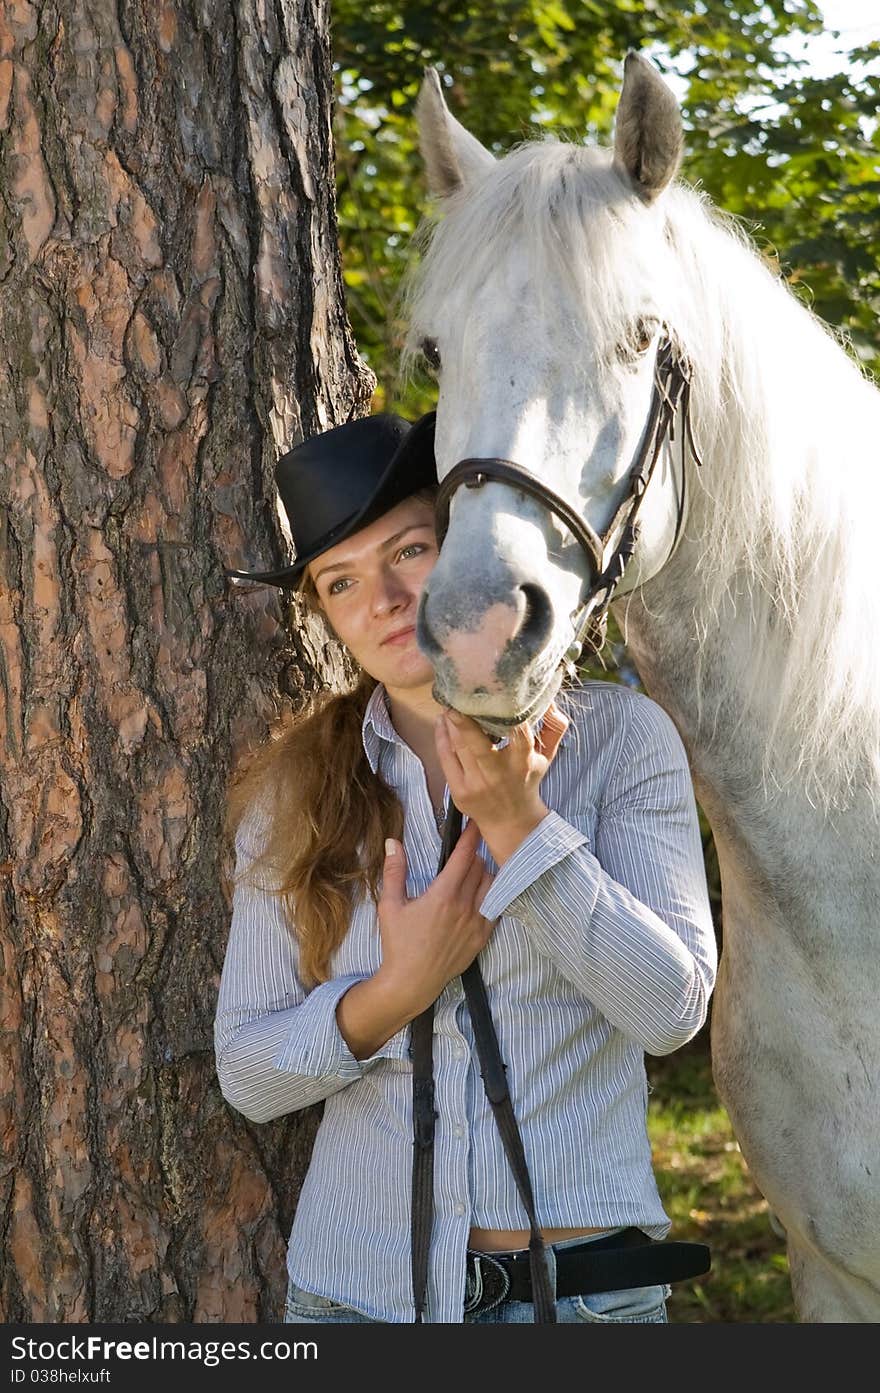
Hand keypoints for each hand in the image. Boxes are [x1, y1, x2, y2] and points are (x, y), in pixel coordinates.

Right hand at [375, 819, 495, 1018]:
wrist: (411, 982)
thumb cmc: (398, 944)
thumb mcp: (389, 905)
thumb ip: (394, 871)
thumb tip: (393, 842)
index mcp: (443, 895)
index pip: (464, 856)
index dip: (471, 836)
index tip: (475, 823)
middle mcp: (464, 906)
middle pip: (480, 867)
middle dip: (473, 855)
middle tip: (465, 851)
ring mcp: (477, 923)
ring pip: (492, 885)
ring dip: (484, 874)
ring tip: (473, 873)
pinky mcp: (483, 937)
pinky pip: (497, 907)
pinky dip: (492, 896)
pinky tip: (484, 894)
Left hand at [434, 700, 569, 863]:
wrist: (511, 821)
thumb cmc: (527, 781)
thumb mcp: (546, 757)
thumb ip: (554, 728)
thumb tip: (548, 699)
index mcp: (522, 763)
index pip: (520, 736)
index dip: (509, 715)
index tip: (497, 695)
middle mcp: (498, 774)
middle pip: (478, 745)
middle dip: (464, 720)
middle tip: (456, 696)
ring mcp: (476, 784)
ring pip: (458, 748)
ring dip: (450, 723)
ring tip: (448, 703)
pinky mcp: (459, 791)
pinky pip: (445, 758)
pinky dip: (441, 737)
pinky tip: (442, 722)